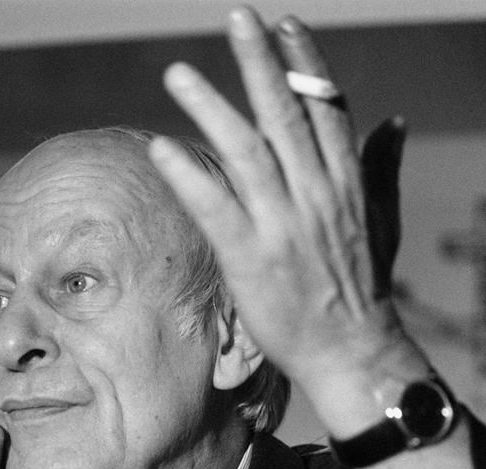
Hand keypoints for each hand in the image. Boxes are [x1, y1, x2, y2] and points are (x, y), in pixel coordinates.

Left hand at [149, 8, 409, 395]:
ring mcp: (283, 225)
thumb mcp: (382, 221)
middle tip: (238, 17)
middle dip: (260, 62)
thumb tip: (394, 121)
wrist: (351, 350)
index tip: (284, 25)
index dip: (305, 63)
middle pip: (286, 115)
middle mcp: (316, 195)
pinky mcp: (252, 258)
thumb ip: (383, 168)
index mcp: (347, 183)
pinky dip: (188, 176)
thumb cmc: (362, 289)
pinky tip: (160, 148)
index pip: (326, 109)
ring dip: (211, 107)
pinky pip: (215, 207)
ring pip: (246, 152)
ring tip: (179, 74)